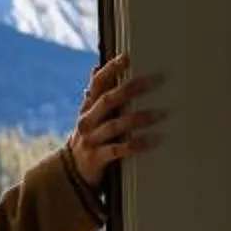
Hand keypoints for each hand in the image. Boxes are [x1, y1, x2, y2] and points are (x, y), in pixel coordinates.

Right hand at [67, 54, 161, 190]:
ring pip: (115, 125)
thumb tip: (96, 67)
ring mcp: (91, 140)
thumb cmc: (88, 139)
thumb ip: (95, 95)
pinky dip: (136, 144)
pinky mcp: (97, 158)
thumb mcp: (88, 116)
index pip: (98, 84)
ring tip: (160, 114)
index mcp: (87, 108)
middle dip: (131, 89)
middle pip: (108, 101)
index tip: (127, 57)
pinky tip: (153, 139)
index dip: (111, 69)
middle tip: (154, 81)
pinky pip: (119, 150)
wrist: (70, 173)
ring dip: (139, 118)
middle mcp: (87, 121)